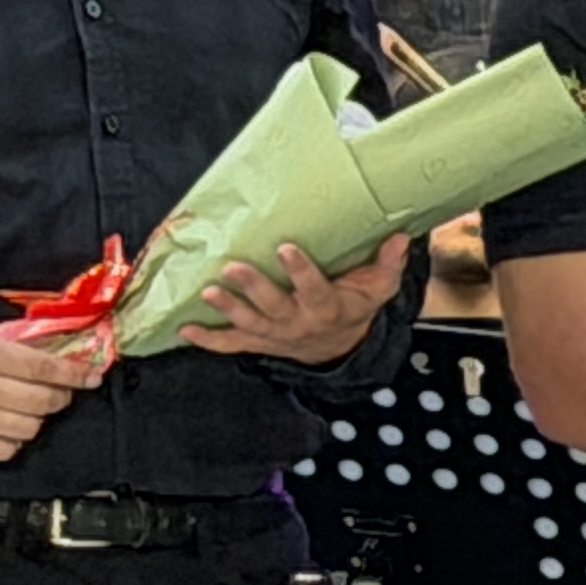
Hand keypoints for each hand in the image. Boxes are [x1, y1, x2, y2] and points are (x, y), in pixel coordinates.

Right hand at [0, 324, 103, 462]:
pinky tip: (7, 426)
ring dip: (37, 418)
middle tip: (58, 391)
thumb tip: (53, 341)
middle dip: (60, 396)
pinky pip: (6, 450)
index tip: (90, 375)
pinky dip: (14, 440)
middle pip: (43, 401)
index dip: (74, 373)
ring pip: (29, 428)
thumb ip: (10, 339)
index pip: (44, 367)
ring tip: (28, 407)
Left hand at [174, 234, 408, 364]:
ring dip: (227, 309)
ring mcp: (275, 335)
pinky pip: (231, 344)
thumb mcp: (378, 290)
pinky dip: (208, 339)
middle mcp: (298, 324)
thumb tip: (401, 236)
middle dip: (253, 288)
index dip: (301, 271)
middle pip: (274, 307)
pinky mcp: (258, 342)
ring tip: (206, 292)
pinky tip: (185, 329)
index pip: (315, 290)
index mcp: (327, 308)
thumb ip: (387, 264)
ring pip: (249, 324)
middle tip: (232, 268)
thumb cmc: (355, 308)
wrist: (339, 348)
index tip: (286, 248)